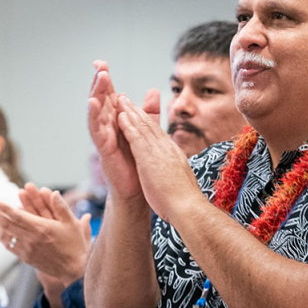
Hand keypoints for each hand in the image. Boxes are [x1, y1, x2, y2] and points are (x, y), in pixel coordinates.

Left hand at [0, 185, 91, 303]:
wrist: (73, 269)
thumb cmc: (74, 245)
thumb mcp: (72, 224)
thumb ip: (62, 207)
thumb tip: (54, 193)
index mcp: (41, 228)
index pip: (16, 216)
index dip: (2, 207)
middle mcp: (31, 239)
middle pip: (6, 224)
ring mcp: (26, 249)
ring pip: (5, 235)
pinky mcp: (26, 257)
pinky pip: (9, 246)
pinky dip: (1, 236)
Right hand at [87, 62, 160, 202]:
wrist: (141, 191)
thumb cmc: (140, 163)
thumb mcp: (147, 132)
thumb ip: (149, 112)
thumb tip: (153, 90)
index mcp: (117, 124)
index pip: (110, 98)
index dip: (106, 82)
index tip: (101, 63)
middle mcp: (108, 129)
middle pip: (101, 102)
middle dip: (99, 83)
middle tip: (99, 65)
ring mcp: (104, 140)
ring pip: (96, 113)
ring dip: (96, 94)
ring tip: (99, 78)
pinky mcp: (104, 151)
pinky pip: (96, 131)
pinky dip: (94, 116)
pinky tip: (93, 103)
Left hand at [114, 93, 201, 224]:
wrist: (187, 208)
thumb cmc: (184, 202)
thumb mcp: (180, 182)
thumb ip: (175, 174)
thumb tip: (176, 176)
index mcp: (174, 155)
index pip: (159, 135)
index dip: (148, 123)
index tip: (139, 114)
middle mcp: (167, 148)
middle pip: (150, 126)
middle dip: (138, 111)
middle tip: (127, 99)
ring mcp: (159, 151)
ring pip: (143, 127)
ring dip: (131, 112)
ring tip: (121, 100)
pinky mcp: (149, 157)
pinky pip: (136, 137)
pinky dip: (128, 125)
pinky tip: (120, 116)